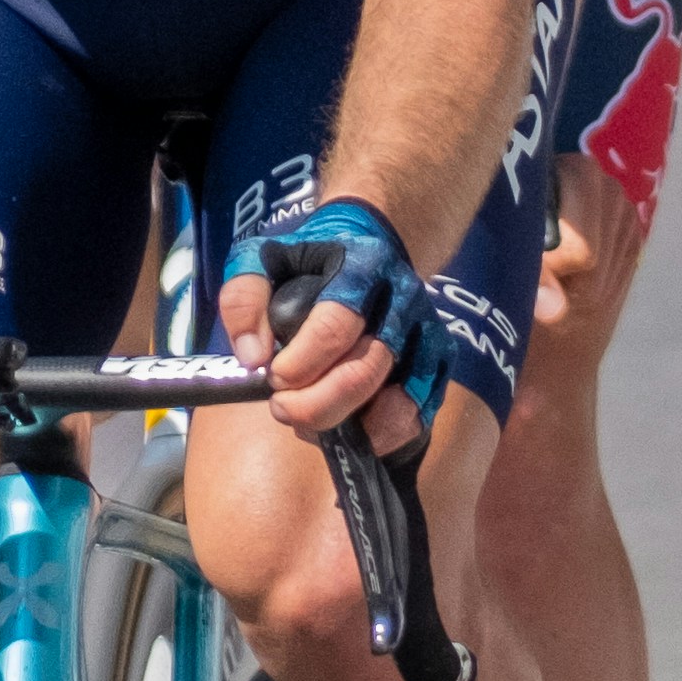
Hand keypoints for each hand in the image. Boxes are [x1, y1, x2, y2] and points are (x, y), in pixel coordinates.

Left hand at [246, 192, 437, 458]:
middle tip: (281, 408)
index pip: (334, 327)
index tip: (273, 377)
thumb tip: (252, 359)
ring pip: (396, 404)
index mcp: (361, 268)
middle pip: (364, 372)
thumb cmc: (312, 258)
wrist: (376, 243)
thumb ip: (244, 299)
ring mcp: (427, 335)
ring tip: (310, 425)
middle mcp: (403, 301)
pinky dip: (379, 437)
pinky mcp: (437, 365)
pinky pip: (416, 419)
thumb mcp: (264, 257)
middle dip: (315, 405)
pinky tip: (347, 429)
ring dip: (347, 427)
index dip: (300, 365)